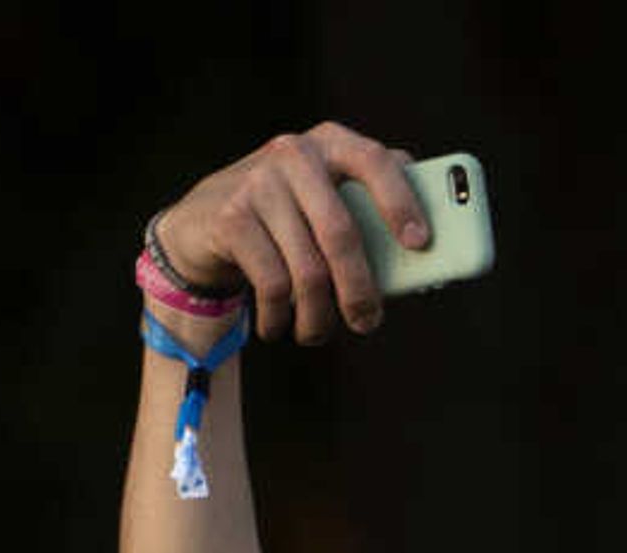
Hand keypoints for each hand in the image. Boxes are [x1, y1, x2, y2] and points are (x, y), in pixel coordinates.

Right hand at [154, 122, 428, 343]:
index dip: (402, 202)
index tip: (420, 244)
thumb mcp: (328, 205)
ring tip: (317, 333)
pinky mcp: (231, 217)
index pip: (375, 160)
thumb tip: (425, 269)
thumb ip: (370, 217)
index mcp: (332, 144)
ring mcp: (259, 183)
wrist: (202, 223)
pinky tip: (278, 326)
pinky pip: (272, 283)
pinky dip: (279, 316)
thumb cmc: (288, 221)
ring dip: (317, 316)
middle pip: (341, 233)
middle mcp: (295, 154)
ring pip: (307, 269)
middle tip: (366, 323)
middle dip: (360, 290)